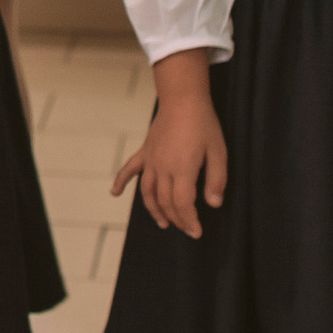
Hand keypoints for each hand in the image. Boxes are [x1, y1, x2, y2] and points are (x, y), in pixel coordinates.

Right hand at [111, 50, 224, 237]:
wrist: (183, 99)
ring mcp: (151, 160)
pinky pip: (129, 169)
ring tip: (164, 223)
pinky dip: (120, 181)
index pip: (183, 203)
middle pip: (165, 201)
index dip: (190, 221)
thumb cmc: (203, 124)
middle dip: (177, 219)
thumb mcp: (218, 152)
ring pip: (147, 192)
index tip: (197, 232)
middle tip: (188, 230)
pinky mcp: (145, 152)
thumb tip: (213, 204)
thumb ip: (216, 180)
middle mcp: (162, 167)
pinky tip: (114, 193)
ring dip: (154, 210)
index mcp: (182, 169)